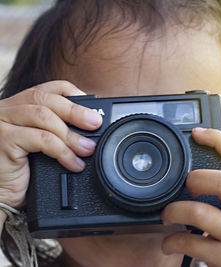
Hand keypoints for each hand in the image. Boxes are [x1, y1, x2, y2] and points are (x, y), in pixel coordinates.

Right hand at [0, 81, 101, 210]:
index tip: (92, 106)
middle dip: (75, 111)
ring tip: (87, 149)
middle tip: (96, 124)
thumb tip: (91, 126)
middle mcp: (6, 109)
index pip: (46, 88)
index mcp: (17, 105)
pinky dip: (63, 151)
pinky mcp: (3, 140)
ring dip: (71, 134)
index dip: (72, 93)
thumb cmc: (22, 171)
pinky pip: (41, 139)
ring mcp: (1, 123)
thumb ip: (57, 129)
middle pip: (45, 99)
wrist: (1, 196)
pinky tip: (73, 163)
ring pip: (43, 116)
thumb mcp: (41, 144)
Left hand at [161, 128, 220, 266]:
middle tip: (186, 185)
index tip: (197, 132)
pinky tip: (170, 242)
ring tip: (167, 215)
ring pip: (201, 213)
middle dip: (197, 178)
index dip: (219, 140)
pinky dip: (172, 241)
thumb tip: (200, 173)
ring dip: (174, 211)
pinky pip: (191, 243)